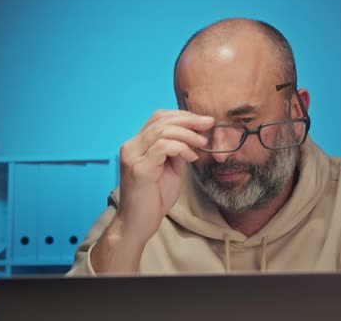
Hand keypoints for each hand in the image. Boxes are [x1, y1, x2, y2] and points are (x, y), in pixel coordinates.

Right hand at [116, 109, 213, 241]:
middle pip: (161, 120)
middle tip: (209, 124)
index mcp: (137, 144)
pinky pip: (163, 147)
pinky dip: (181, 148)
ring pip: (162, 130)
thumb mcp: (170, 169)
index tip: (204, 121)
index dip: (183, 116)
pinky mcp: (139, 168)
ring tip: (202, 143)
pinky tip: (191, 157)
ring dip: (187, 134)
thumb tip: (194, 138)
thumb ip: (177, 152)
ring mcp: (133, 156)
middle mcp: (131, 146)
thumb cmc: (153, 199)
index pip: (159, 118)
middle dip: (189, 120)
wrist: (138, 224)